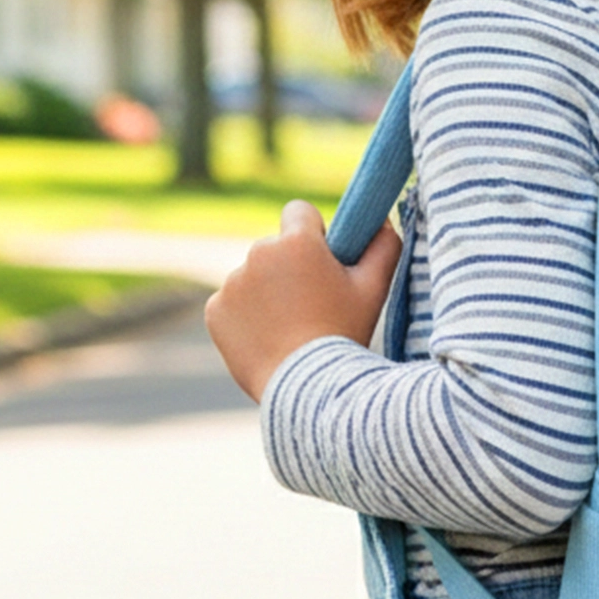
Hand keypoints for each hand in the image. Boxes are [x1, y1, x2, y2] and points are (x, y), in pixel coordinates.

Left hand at [204, 200, 404, 402]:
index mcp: (297, 242)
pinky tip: (267, 337)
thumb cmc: (344, 333)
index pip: (299, 211)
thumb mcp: (374, 289)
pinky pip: (232, 302)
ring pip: (253, 276)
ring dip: (268, 291)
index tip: (323, 256)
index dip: (313, 232)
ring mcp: (232, 283)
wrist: (307, 387)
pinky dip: (246, 315)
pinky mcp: (215, 310)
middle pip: (275, 248)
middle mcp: (259, 253)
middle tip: (312, 302)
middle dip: (289, 265)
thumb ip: (383, 245)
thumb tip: (381, 221)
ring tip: (291, 326)